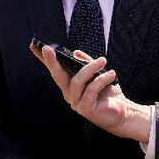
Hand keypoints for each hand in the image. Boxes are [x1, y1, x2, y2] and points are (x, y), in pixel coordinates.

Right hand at [30, 43, 152, 142]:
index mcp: (70, 85)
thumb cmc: (109, 93)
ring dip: (90, 68)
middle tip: (47, 48)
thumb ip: (86, 64)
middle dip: (52, 61)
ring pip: (77, 81)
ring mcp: (76, 103)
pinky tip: (111, 75)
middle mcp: (69, 94)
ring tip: (103, 60)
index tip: (35, 46)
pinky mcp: (85, 109)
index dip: (45, 59)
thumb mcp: (98, 74)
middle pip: (57, 75)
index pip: (55, 70)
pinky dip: (101, 80)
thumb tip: (75, 52)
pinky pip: (91, 90)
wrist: (124, 112)